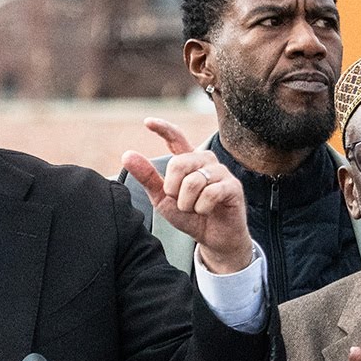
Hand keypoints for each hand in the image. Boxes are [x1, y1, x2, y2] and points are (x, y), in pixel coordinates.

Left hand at [122, 118, 251, 272]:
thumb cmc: (189, 216)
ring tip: (195, 209)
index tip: (147, 122)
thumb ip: (147, 177)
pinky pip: (210, 193)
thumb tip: (127, 154)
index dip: (163, 128)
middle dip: (173, 189)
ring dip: (188, 203)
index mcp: (188, 161)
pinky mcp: (233, 186)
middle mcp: (205, 161)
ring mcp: (221, 172)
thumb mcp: (162, 198)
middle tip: (180, 202)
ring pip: (194, 181)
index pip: (176, 138)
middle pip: (178, 164)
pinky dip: (202, 208)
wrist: (212, 238)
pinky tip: (207, 211)